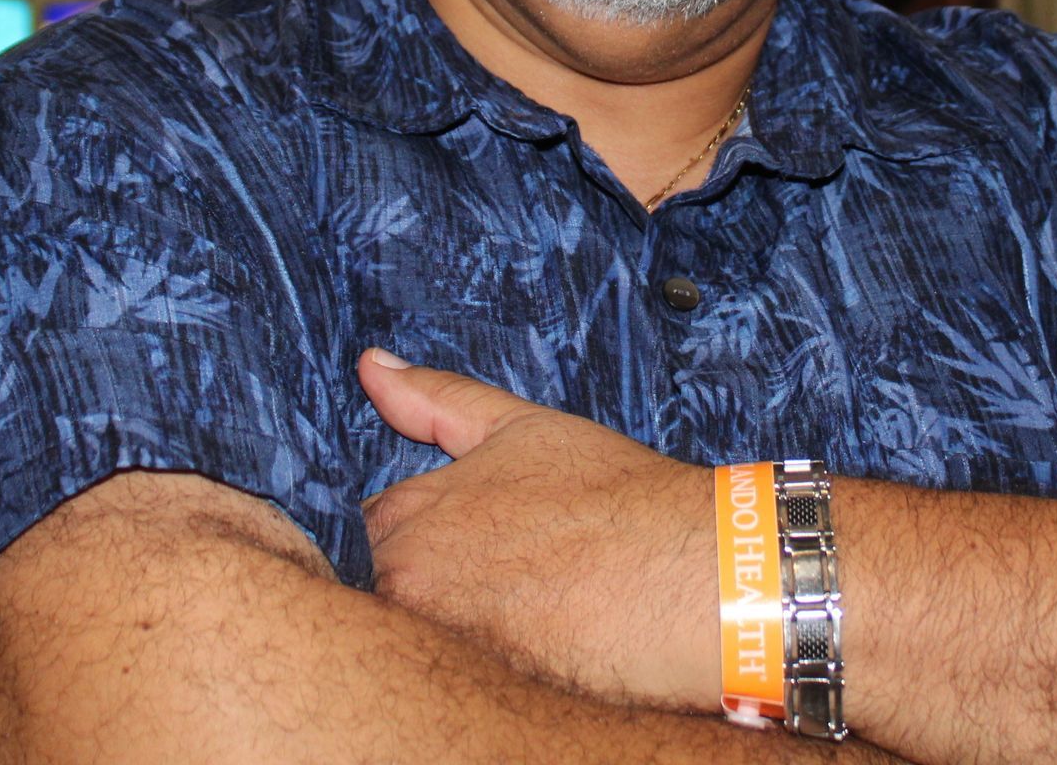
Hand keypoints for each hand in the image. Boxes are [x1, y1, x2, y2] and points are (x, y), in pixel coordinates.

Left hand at [359, 350, 715, 712]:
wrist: (687, 575)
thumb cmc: (611, 496)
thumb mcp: (516, 425)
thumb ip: (433, 398)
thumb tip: (371, 365)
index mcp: (408, 519)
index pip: (369, 528)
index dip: (418, 525)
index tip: (462, 529)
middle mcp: (408, 588)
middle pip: (387, 583)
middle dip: (427, 574)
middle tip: (496, 566)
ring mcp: (441, 644)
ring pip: (418, 630)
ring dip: (449, 617)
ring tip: (518, 600)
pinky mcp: (480, 691)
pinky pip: (455, 675)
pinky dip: (480, 656)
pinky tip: (530, 636)